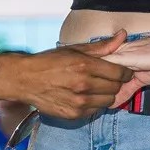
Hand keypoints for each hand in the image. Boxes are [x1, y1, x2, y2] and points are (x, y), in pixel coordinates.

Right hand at [3, 37, 131, 120]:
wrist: (25, 80)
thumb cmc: (49, 62)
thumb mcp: (74, 49)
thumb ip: (102, 46)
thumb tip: (122, 35)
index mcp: (85, 65)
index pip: (120, 73)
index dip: (125, 72)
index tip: (122, 71)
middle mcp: (84, 85)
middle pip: (116, 88)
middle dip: (115, 83)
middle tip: (107, 78)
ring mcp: (79, 102)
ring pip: (108, 101)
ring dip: (105, 95)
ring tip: (95, 87)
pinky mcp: (74, 114)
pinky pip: (95, 110)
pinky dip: (94, 104)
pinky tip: (84, 96)